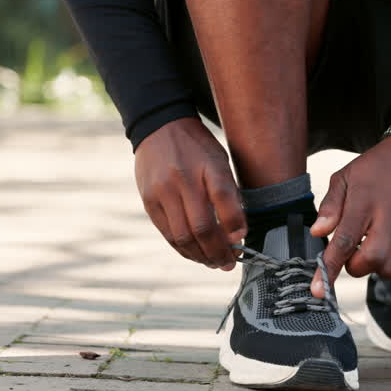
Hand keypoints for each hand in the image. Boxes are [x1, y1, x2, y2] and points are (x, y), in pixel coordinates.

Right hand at [134, 117, 245, 269]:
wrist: (160, 127)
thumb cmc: (198, 149)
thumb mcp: (220, 160)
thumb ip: (228, 193)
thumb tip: (236, 234)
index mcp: (209, 166)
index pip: (224, 200)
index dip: (235, 226)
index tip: (242, 241)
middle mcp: (184, 179)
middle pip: (202, 227)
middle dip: (218, 252)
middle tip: (229, 263)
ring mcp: (162, 191)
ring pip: (183, 237)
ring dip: (201, 256)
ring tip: (214, 263)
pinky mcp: (148, 201)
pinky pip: (167, 234)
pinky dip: (183, 249)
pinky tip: (195, 254)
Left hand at [309, 136, 390, 297]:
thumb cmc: (375, 169)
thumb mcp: (344, 178)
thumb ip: (330, 206)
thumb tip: (317, 233)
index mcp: (365, 203)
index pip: (345, 241)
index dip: (329, 268)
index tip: (317, 290)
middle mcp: (389, 219)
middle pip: (370, 260)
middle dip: (353, 265)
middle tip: (350, 252)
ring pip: (388, 269)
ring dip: (373, 268)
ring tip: (369, 250)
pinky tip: (388, 259)